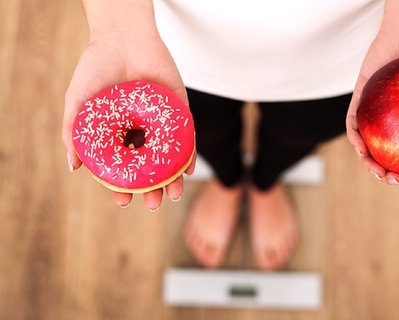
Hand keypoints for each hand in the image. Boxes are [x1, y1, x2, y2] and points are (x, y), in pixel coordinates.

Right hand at [62, 26, 194, 210]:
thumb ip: (73, 132)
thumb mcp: (78, 102)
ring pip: (169, 158)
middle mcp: (141, 132)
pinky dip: (188, 155)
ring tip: (171, 195)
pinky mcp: (180, 111)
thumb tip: (74, 167)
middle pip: (149, 168)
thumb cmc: (96, 68)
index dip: (122, 186)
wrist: (122, 37)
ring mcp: (161, 123)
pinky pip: (187, 137)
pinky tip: (187, 171)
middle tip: (153, 204)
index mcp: (118, 134)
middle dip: (151, 189)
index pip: (122, 167)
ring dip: (172, 179)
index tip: (122, 201)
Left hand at [346, 32, 398, 185]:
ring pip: (365, 147)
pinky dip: (355, 137)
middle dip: (387, 175)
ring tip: (379, 172)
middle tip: (396, 180)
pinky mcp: (358, 102)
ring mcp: (371, 116)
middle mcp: (388, 126)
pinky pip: (352, 123)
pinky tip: (361, 146)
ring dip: (368, 163)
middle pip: (383, 158)